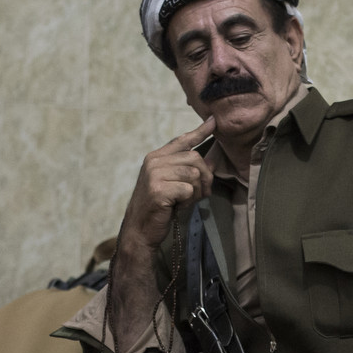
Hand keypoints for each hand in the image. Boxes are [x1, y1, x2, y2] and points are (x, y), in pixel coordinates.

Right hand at [119, 117, 215, 254]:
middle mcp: (154, 162)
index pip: (181, 140)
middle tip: (200, 194)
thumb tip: (212, 161)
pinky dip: (188, 201)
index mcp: (156, 158)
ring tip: (183, 201)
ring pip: (194, 174)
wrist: (139, 230)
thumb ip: (188, 170)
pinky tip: (177, 206)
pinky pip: (188, 189)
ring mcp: (154, 175)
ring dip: (196, 192)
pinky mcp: (158, 189)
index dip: (200, 131)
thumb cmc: (159, 209)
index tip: (213, 122)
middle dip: (204, 177)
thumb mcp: (173, 185)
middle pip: (195, 158)